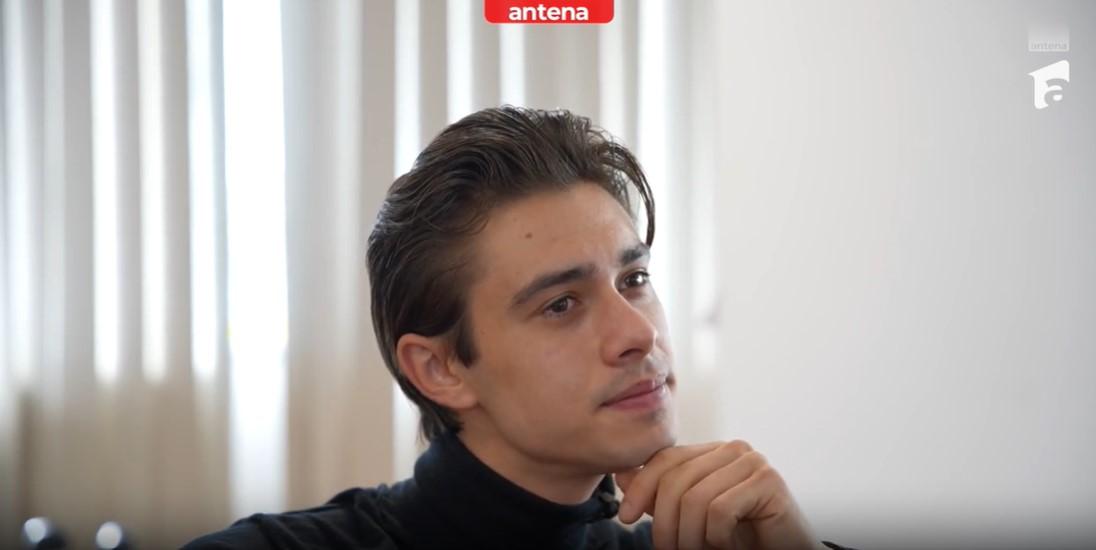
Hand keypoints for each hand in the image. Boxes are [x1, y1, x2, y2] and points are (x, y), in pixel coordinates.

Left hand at [614, 440, 823, 549]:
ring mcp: (753, 462)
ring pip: (696, 499)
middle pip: (676, 479)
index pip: (665, 459)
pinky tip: (728, 544)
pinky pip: (721, 510)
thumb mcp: (690, 516)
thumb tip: (622, 474)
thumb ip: (659, 494)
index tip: (626, 517)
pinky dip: (717, 537)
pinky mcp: (769, 481)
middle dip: (665, 523)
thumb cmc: (739, 536)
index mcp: (712, 452)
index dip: (640, 487)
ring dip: (691, 537)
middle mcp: (732, 449)